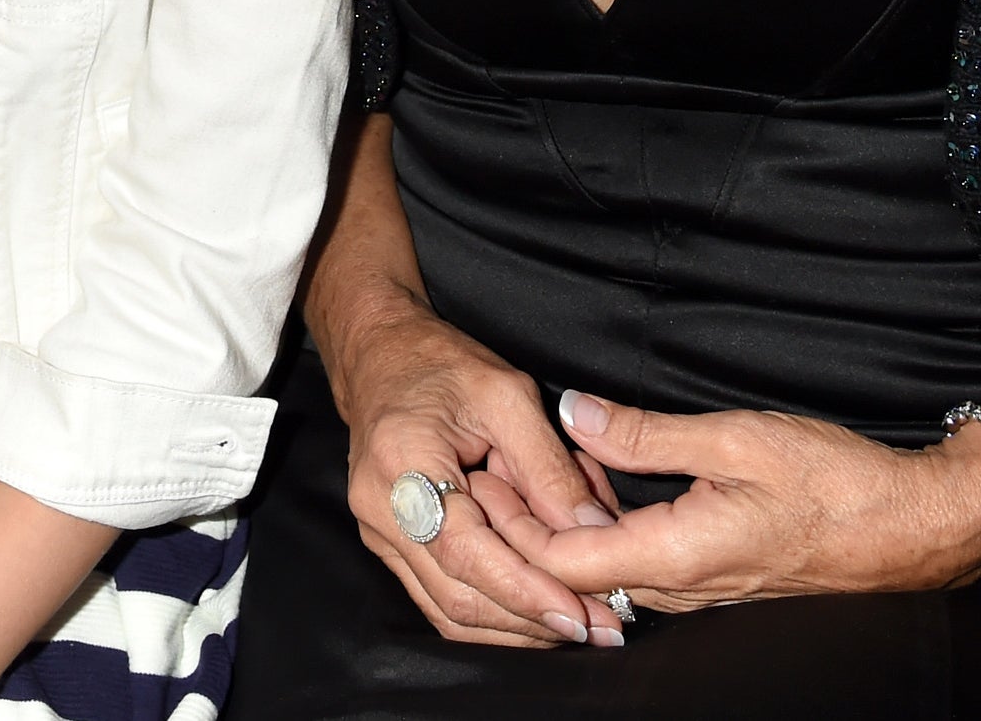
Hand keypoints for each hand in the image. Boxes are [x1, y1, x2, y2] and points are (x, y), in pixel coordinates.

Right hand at [334, 299, 625, 647]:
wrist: (379, 352)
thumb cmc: (440, 362)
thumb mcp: (506, 393)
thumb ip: (548, 466)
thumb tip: (595, 531)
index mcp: (401, 463)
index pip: (465, 552)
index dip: (524, 591)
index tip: (582, 614)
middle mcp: (381, 509)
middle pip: (457, 597)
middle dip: (533, 622)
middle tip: (600, 627)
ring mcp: (380, 532)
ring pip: (450, 610)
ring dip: (518, 626)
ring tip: (581, 622)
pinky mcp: (392, 543)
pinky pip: (440, 596)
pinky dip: (494, 610)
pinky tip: (538, 607)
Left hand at [491, 389, 980, 614]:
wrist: (915, 527)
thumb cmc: (836, 482)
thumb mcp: (736, 438)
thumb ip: (647, 433)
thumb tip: (573, 413)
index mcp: (678, 558)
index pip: (564, 563)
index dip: (516, 525)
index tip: (484, 476)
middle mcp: (682, 588)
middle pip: (577, 572)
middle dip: (526, 526)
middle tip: (487, 465)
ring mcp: (701, 590)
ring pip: (608, 568)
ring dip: (563, 526)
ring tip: (524, 467)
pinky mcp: (717, 576)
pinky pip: (641, 562)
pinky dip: (604, 528)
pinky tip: (594, 483)